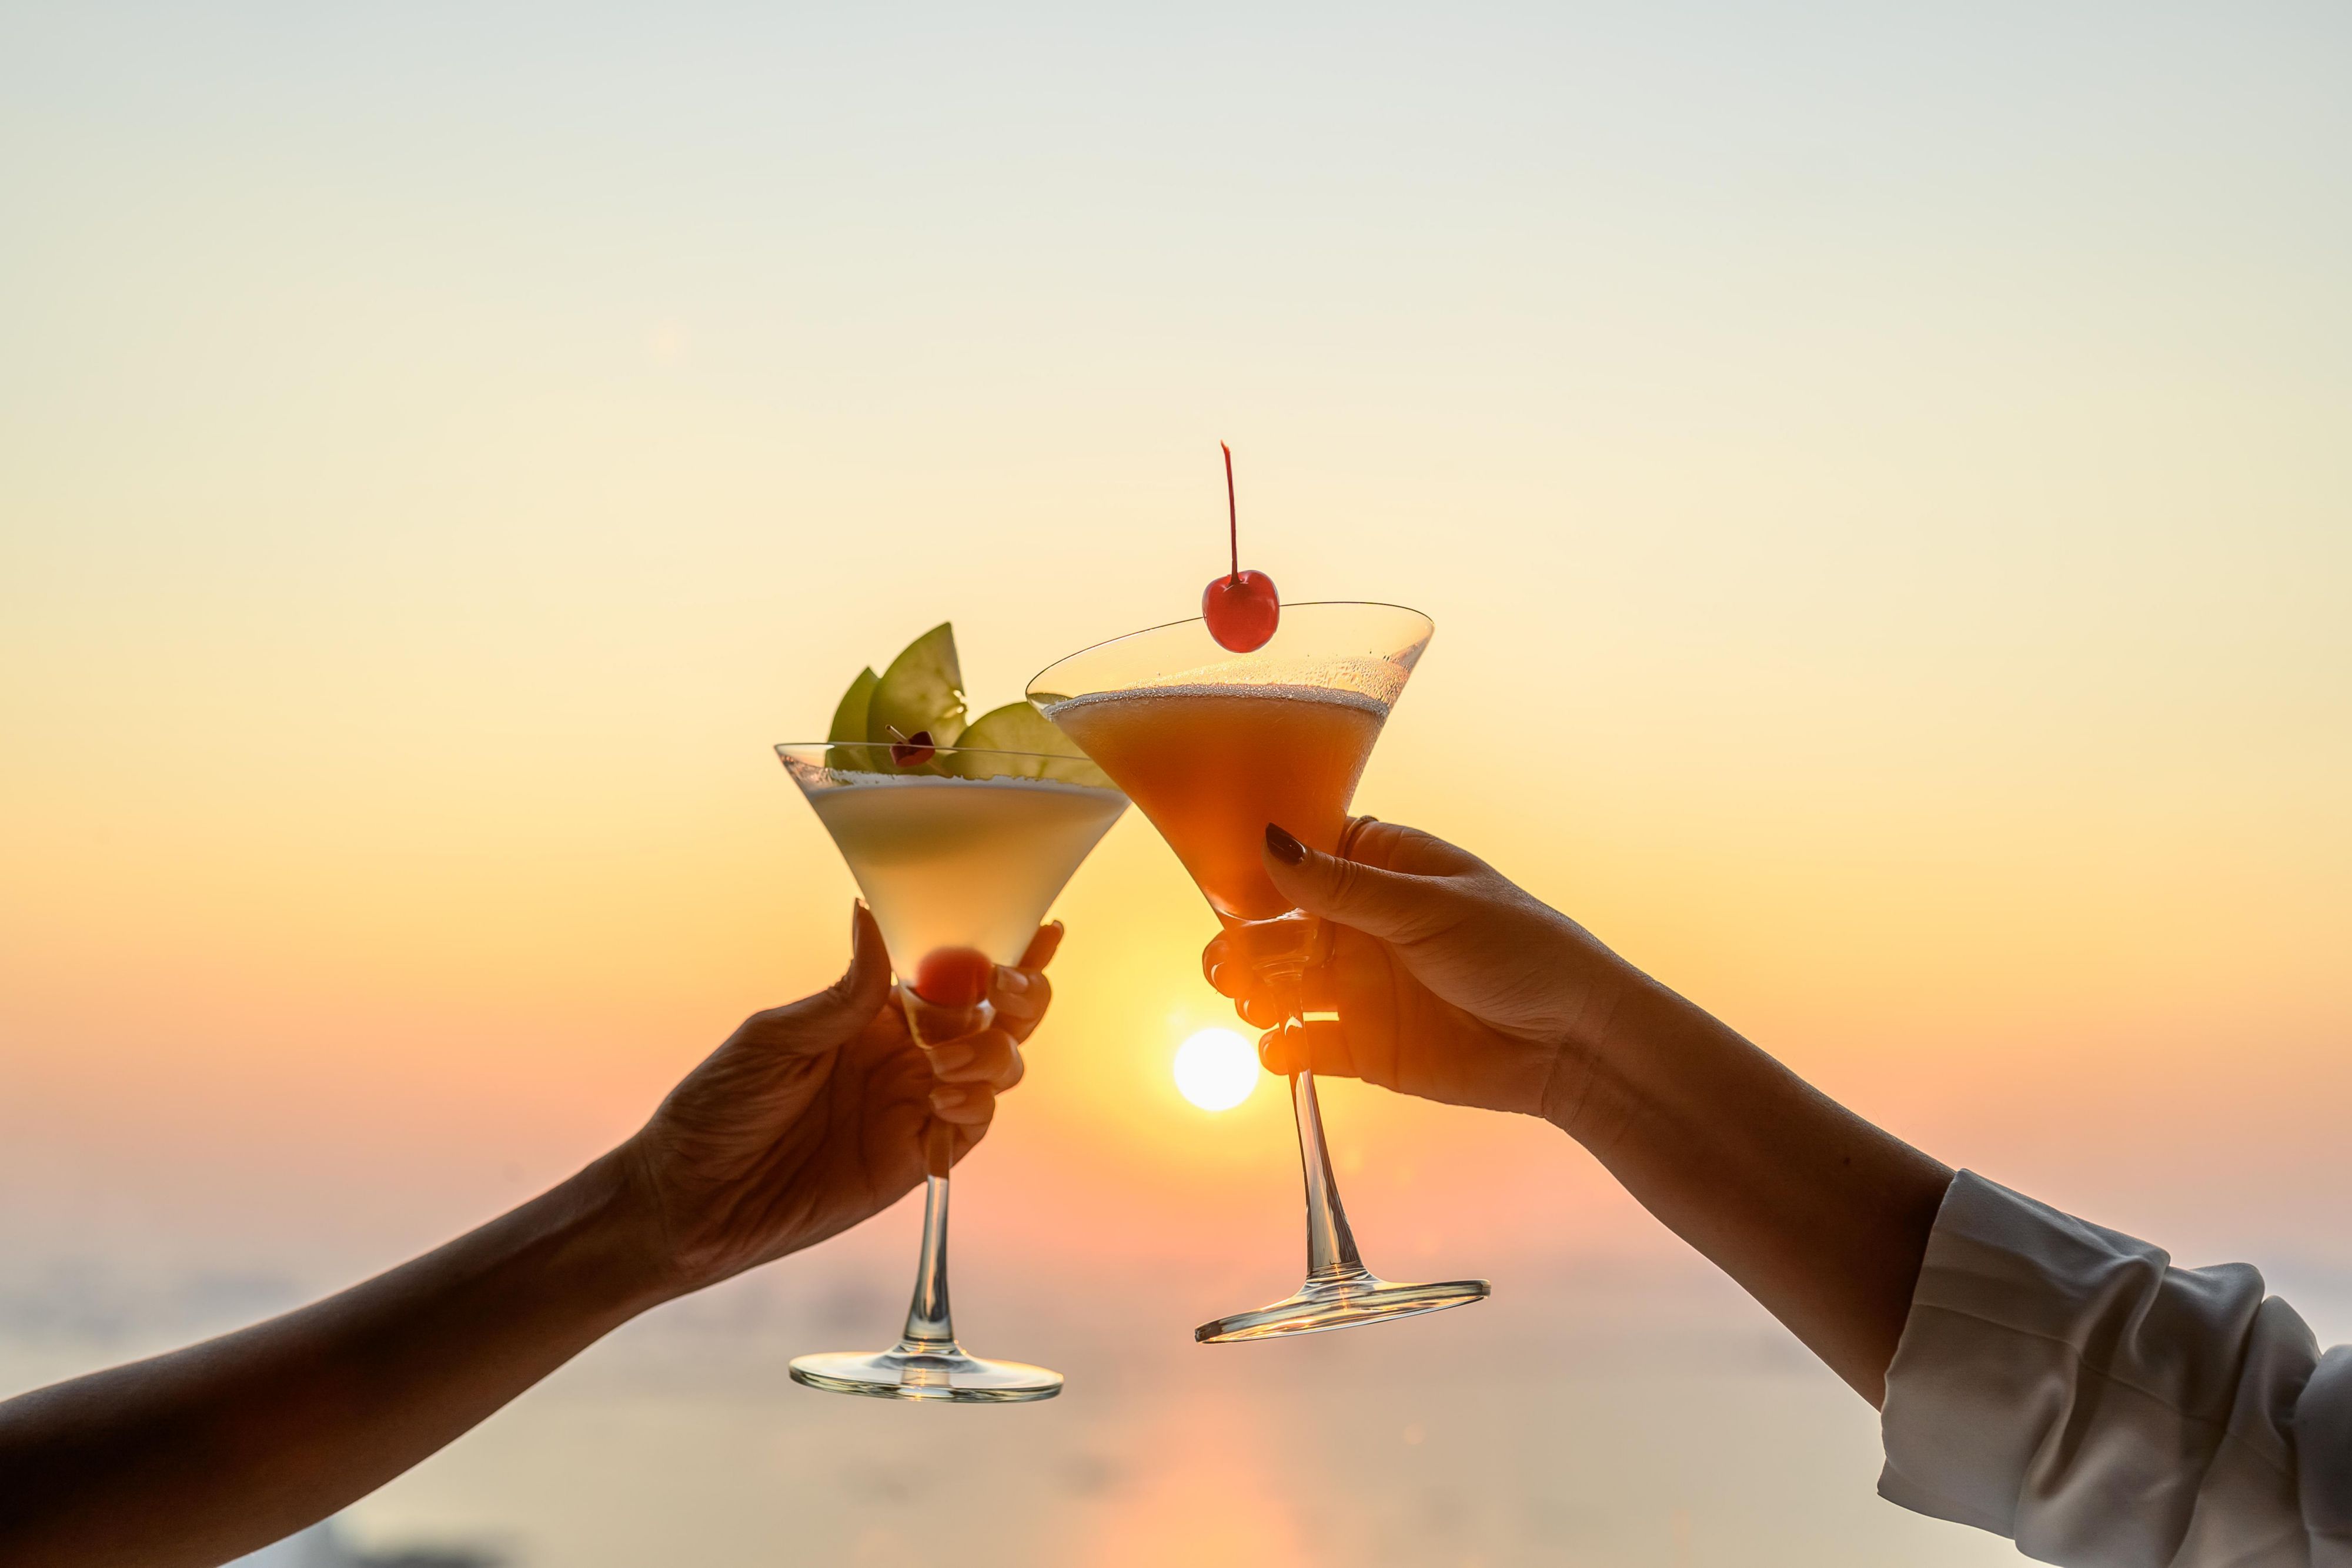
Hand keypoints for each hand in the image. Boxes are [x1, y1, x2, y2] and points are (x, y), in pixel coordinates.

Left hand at [624, 903, 1060, 1295]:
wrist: (689, 1203)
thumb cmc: (715, 1109)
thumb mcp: (774, 1040)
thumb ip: (843, 993)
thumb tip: (873, 915)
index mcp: (873, 1010)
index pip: (952, 970)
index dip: (1002, 948)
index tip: (1040, 928)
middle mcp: (906, 1051)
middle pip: (995, 1015)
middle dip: (1017, 996)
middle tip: (1001, 989)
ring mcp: (916, 1104)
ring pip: (998, 1064)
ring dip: (992, 1052)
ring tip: (941, 1064)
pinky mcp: (917, 1157)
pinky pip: (974, 1124)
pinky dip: (975, 1104)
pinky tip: (941, 1099)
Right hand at [1203, 820, 1635, 1125]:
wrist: (1571, 1041)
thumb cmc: (1519, 950)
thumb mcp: (1428, 908)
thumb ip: (1345, 888)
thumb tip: (1271, 845)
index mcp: (1380, 869)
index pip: (1301, 853)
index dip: (1256, 863)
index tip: (1220, 879)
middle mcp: (1359, 925)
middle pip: (1277, 925)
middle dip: (1243, 940)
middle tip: (1227, 961)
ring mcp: (1358, 986)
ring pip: (1282, 984)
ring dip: (1255, 992)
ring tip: (1250, 1001)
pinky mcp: (1364, 1047)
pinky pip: (1306, 1046)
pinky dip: (1283, 1049)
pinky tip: (1277, 1049)